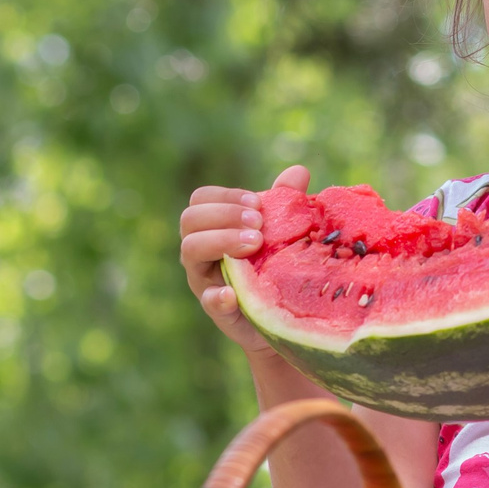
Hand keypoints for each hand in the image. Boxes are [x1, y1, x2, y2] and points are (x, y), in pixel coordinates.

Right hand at [181, 163, 306, 353]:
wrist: (283, 316)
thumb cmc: (276, 266)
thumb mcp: (282, 232)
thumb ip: (285, 202)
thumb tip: (299, 171)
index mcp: (212, 227)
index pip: (201, 199)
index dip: (225, 197)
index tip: (256, 203)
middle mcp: (200, 251)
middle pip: (190, 220)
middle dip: (224, 216)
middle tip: (259, 225)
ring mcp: (204, 280)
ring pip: (190, 251)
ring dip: (221, 242)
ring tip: (254, 245)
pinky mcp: (218, 310)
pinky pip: (208, 301)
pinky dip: (218, 295)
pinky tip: (233, 292)